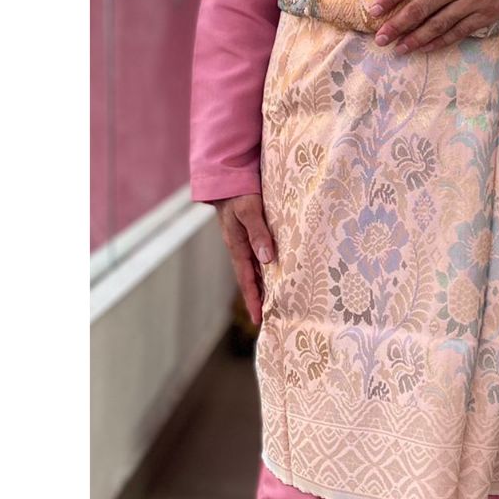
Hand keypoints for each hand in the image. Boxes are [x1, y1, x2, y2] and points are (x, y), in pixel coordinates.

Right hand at [214, 193, 275, 324]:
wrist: (226, 178)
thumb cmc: (238, 192)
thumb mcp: (249, 210)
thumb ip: (258, 233)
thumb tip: (267, 259)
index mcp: (238, 246)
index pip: (247, 280)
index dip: (253, 300)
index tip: (258, 319)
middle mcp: (239, 249)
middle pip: (249, 281)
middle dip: (258, 300)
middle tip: (268, 320)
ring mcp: (242, 243)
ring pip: (253, 271)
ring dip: (262, 287)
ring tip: (272, 304)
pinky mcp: (247, 236)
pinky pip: (256, 259)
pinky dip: (263, 271)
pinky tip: (272, 275)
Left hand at [369, 0, 498, 54]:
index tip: (374, 10)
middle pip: (420, 8)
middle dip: (397, 25)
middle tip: (380, 38)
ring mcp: (472, 1)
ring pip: (437, 25)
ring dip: (415, 39)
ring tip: (399, 49)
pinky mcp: (486, 15)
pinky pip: (458, 33)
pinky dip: (439, 42)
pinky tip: (425, 49)